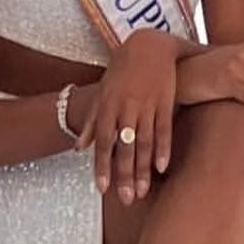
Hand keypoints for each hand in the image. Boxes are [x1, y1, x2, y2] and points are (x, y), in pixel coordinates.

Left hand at [76, 31, 179, 203]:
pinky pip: (164, 130)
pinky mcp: (165, 102)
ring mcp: (146, 105)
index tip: (102, 189)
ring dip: (143, 169)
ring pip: (144, 143)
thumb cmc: (122, 69)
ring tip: (143, 192)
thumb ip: (91, 122)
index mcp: (108, 106)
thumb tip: (78, 148)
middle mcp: (126, 108)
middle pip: (124, 148)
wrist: (149, 44)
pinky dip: (163, 149)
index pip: (103, 142)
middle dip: (124, 175)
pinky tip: (162, 168)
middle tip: (126, 200)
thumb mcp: (102, 92)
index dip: (102, 166)